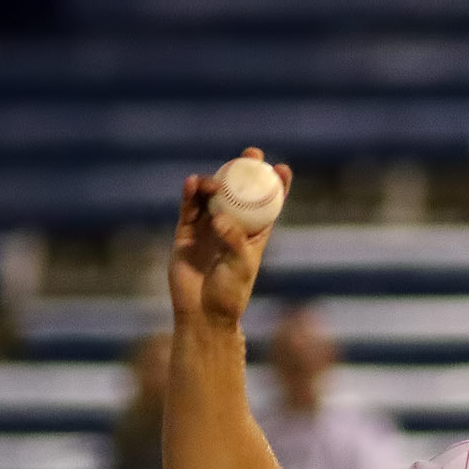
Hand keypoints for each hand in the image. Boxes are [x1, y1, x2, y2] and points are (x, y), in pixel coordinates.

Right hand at [168, 147, 291, 326]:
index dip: (275, 186)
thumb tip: (220, 218)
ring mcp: (207, 229)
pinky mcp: (186, 233)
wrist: (202, 314)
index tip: (282, 168)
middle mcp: (231, 229)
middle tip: (252, 154)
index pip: (267, 206)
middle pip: (239, 193)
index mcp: (254, 237)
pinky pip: (188, 208)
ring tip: (215, 181)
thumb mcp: (241, 266)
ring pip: (212, 197)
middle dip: (245, 171)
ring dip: (215, 182)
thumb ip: (234, 240)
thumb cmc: (229, 294)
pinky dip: (191, 194)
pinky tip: (193, 183)